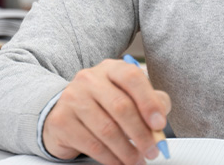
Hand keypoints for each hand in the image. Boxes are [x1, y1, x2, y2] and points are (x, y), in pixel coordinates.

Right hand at [42, 58, 170, 164]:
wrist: (66, 111)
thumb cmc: (104, 103)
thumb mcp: (128, 95)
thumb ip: (150, 101)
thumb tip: (161, 117)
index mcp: (111, 68)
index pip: (132, 77)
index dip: (148, 101)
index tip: (160, 124)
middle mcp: (90, 79)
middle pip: (121, 106)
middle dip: (141, 134)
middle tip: (153, 150)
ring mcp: (73, 98)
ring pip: (107, 129)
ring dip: (127, 151)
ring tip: (137, 160)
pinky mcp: (62, 121)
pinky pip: (92, 145)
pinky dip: (110, 158)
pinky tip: (119, 162)